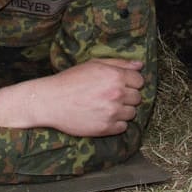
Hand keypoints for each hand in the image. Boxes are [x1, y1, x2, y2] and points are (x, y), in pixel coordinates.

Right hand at [0, 58, 143, 137]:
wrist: (50, 101)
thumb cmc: (71, 80)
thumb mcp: (94, 64)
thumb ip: (119, 63)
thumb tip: (140, 65)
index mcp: (115, 76)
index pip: (139, 81)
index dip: (132, 82)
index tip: (122, 84)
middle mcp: (116, 94)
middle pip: (137, 98)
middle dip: (128, 96)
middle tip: (112, 96)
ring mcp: (112, 112)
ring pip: (132, 113)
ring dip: (123, 110)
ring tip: (107, 107)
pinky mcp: (106, 128)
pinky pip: (123, 127)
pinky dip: (116, 123)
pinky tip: (104, 116)